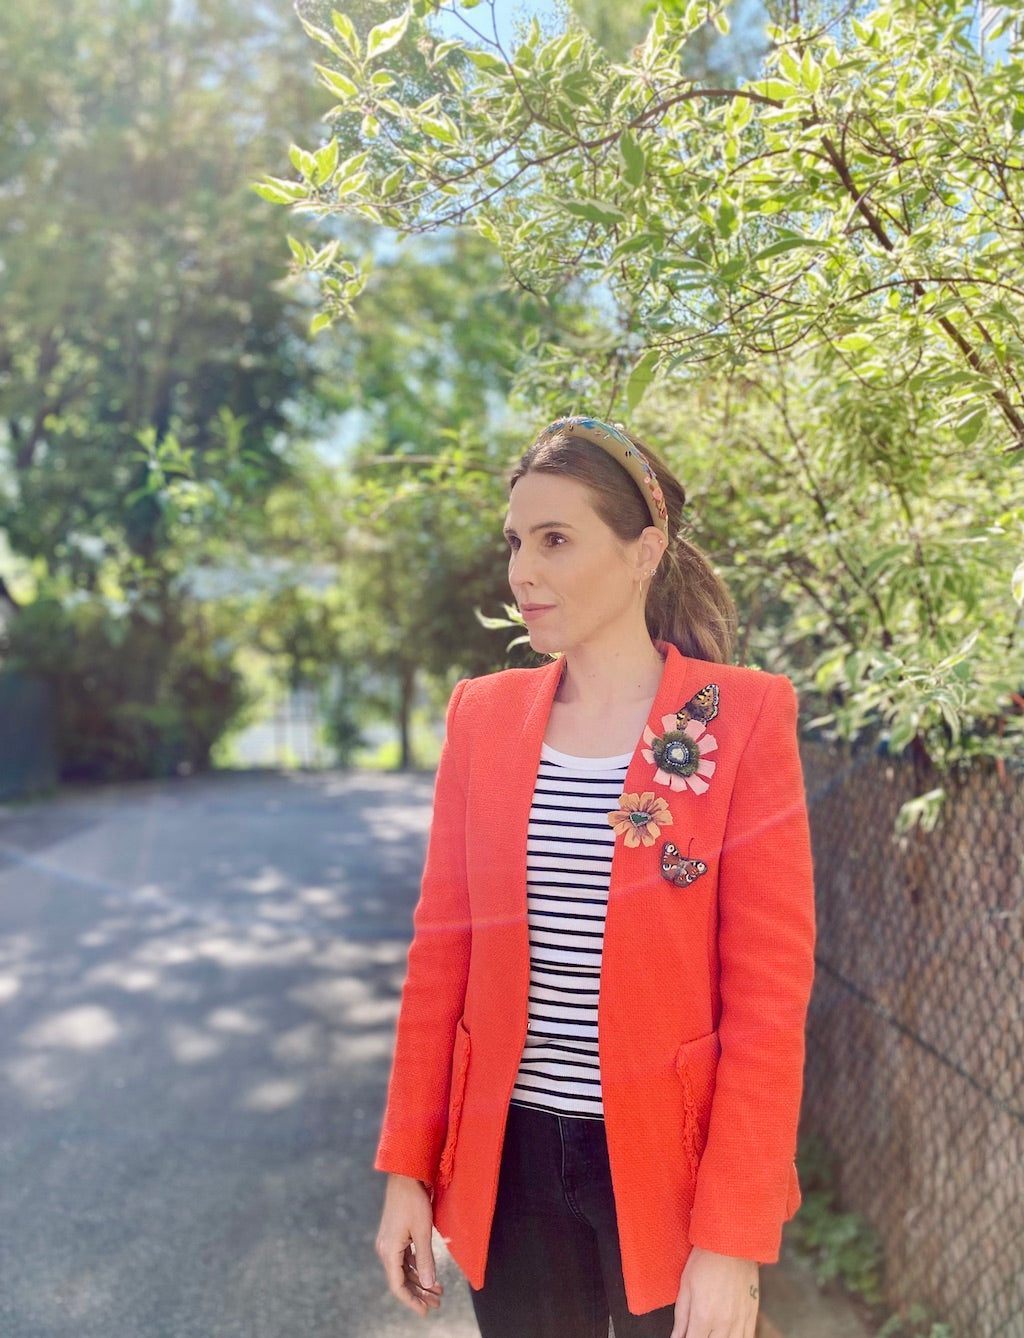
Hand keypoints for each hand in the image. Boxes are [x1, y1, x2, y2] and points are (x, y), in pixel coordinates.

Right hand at [375, 1173, 443, 1316]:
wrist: (404, 1175)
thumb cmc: (413, 1201)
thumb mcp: (422, 1231)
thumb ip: (425, 1259)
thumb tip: (429, 1285)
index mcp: (389, 1251)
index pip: (398, 1286)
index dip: (412, 1301)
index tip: (426, 1311)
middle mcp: (385, 1250)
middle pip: (401, 1280)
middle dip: (420, 1293)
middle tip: (438, 1303)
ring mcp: (389, 1243)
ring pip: (404, 1270)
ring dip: (420, 1281)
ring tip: (438, 1291)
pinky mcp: (394, 1236)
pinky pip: (404, 1259)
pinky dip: (417, 1268)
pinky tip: (429, 1273)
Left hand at [671, 1246, 758, 1337]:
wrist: (732, 1243)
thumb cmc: (705, 1260)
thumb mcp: (685, 1286)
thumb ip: (681, 1318)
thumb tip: (676, 1337)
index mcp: (703, 1316)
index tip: (684, 1337)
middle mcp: (723, 1323)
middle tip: (698, 1331)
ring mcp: (740, 1321)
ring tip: (712, 1332)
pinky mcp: (752, 1315)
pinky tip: (728, 1334)